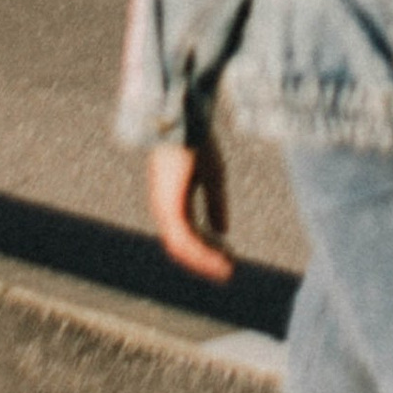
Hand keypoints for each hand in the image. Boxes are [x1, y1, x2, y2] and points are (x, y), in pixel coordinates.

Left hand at [149, 138, 233, 280]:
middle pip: (183, 247)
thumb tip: (222, 230)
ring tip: (226, 269)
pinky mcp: (170, 208)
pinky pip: (184, 239)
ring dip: (204, 261)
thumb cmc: (196, 144)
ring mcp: (164, 210)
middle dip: (205, 260)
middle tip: (228, 270)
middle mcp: (165, 209)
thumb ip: (216, 205)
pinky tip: (219, 256)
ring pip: (182, 248)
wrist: (185, 122)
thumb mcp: (213, 177)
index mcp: (173, 202)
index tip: (228, 259)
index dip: (207, 250)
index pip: (188, 236)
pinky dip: (201, 251)